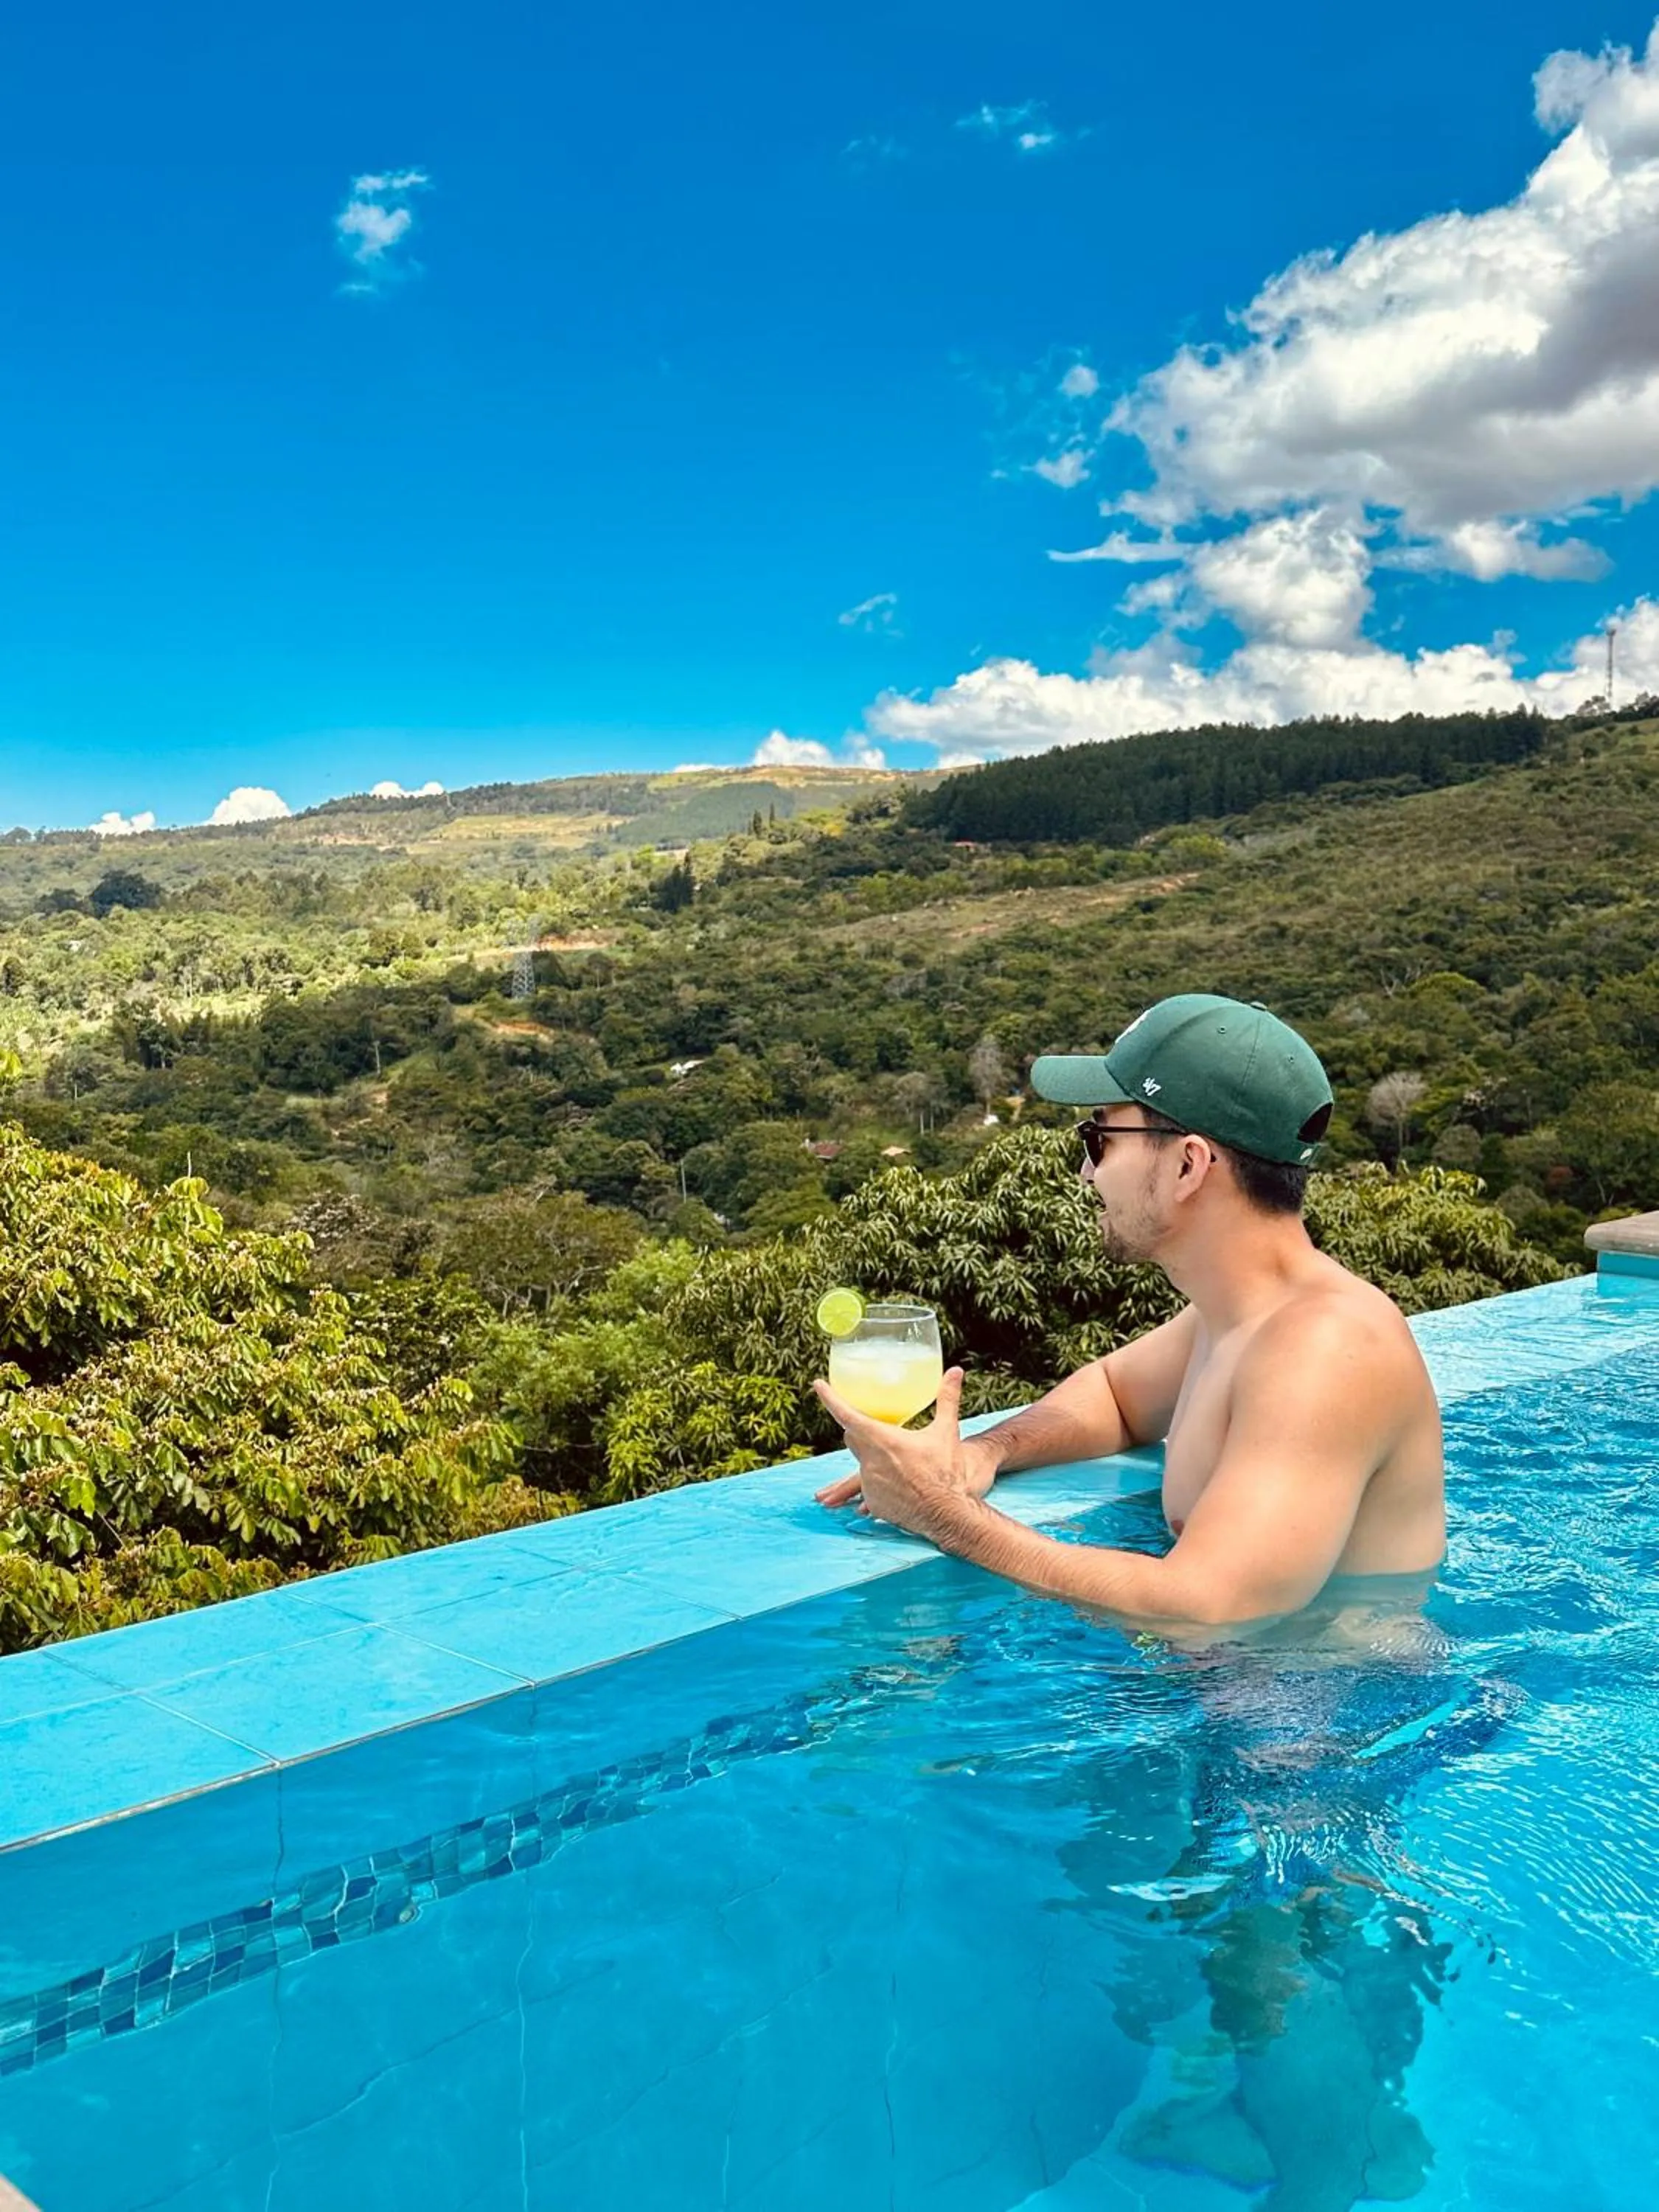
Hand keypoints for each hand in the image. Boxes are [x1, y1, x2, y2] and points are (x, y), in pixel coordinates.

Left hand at [810, 1367, 989, 1539]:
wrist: (948, 1515)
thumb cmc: (947, 1472)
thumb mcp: (947, 1431)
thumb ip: (947, 1399)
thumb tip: (955, 1372)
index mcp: (883, 1440)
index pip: (847, 1415)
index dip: (830, 1398)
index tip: (818, 1385)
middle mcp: (870, 1461)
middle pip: (853, 1437)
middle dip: (860, 1430)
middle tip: (877, 1427)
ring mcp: (869, 1484)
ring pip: (861, 1463)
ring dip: (873, 1458)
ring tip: (898, 1464)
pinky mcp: (874, 1503)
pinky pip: (868, 1487)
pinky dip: (879, 1482)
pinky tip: (897, 1484)